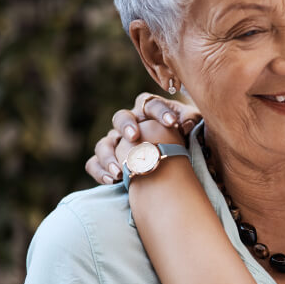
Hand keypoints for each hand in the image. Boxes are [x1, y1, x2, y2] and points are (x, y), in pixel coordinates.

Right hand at [85, 92, 201, 183]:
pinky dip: (100, 171)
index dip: (160, 112)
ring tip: (120, 170)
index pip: (150, 104)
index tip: (173, 123)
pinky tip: (112, 180)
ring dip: (109, 156)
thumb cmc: (181, 136)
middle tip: (134, 136)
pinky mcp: (108, 160)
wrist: (172, 158)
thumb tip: (186, 124)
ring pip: (104, 143)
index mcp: (148, 110)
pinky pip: (94, 164)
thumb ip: (190, 120)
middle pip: (121, 117)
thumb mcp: (189, 125)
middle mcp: (129, 124)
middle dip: (126, 126)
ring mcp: (116, 142)